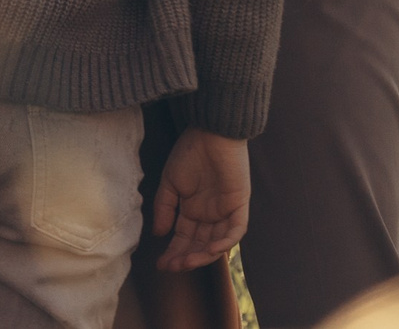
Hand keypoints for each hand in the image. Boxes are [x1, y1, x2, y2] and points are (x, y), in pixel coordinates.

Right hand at [152, 128, 250, 270]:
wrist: (211, 131)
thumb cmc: (190, 152)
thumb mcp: (170, 182)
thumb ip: (165, 208)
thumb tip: (158, 234)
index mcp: (193, 209)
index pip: (184, 238)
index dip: (173, 252)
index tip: (160, 264)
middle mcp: (210, 214)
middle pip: (199, 244)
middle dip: (185, 258)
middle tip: (172, 267)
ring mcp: (226, 211)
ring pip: (217, 242)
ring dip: (202, 255)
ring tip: (186, 262)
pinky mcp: (240, 205)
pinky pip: (235, 230)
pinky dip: (225, 242)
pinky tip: (209, 249)